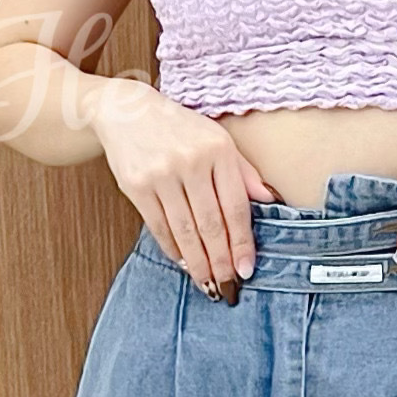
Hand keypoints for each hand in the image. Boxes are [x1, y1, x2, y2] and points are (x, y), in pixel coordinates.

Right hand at [91, 77, 280, 295]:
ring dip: (197, 263)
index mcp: (217, 150)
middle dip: (221, 261)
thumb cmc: (179, 127)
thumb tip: (270, 200)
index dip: (242, 242)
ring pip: (185, 230)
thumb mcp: (217, 139)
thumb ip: (243, 172)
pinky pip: (158, 226)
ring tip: (207, 283)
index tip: (246, 269)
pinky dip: (172, 248)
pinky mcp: (136, 185)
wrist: (127, 109)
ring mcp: (161, 174)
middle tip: (228, 287)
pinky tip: (183, 262)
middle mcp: (190, 162)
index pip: (235, 207)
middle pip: (211, 224)